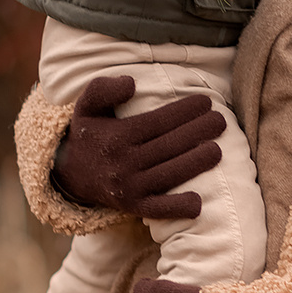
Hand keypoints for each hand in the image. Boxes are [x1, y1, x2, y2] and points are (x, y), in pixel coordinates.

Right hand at [52, 76, 224, 219]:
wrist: (70, 175)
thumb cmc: (90, 134)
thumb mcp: (87, 106)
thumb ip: (104, 89)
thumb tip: (131, 82)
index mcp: (117, 137)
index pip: (158, 122)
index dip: (184, 111)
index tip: (206, 101)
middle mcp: (124, 163)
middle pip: (168, 146)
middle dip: (198, 132)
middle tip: (221, 121)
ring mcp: (129, 187)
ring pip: (169, 175)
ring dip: (196, 164)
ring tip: (218, 150)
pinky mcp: (133, 207)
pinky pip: (157, 210)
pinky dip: (177, 208)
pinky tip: (198, 203)